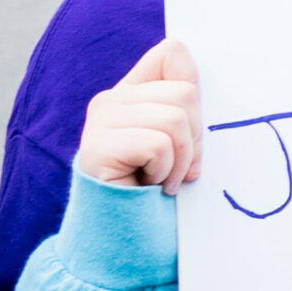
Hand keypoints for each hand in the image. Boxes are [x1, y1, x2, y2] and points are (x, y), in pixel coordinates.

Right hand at [76, 38, 202, 193]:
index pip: (173, 52)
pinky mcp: (96, 147)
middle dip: (194, 138)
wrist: (128, 237)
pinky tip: (148, 186)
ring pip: (175, 118)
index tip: (190, 128)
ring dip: (180, 160)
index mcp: (133, 92)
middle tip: (175, 166)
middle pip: (185, 93)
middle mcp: (110, 100)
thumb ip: (185, 106)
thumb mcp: (182, 141)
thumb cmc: (160, 190)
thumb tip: (193, 66)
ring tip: (161, 178)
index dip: (195, 88)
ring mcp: (99, 122)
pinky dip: (165, 171)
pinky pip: (158, 144)